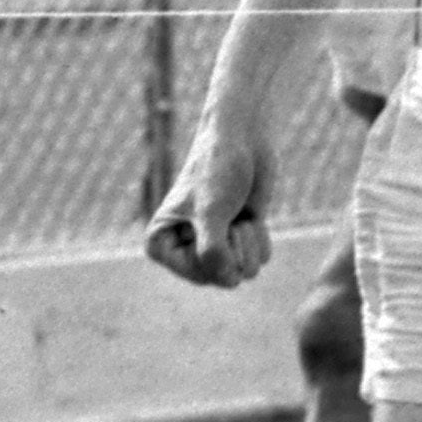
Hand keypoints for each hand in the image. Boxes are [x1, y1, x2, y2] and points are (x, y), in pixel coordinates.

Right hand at [141, 130, 272, 288]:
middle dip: (237, 248)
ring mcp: (213, 247)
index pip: (201, 276)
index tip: (220, 226)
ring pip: (245, 272)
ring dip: (249, 240)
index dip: (222, 257)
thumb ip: (213, 254)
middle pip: (224, 278)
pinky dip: (260, 236)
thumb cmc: (217, 169)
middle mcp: (184, 251)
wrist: (242, 139)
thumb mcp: (211, 213)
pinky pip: (259, 259)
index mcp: (161, 245)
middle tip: (230, 217)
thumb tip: (229, 282)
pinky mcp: (237, 241)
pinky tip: (249, 214)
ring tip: (237, 213)